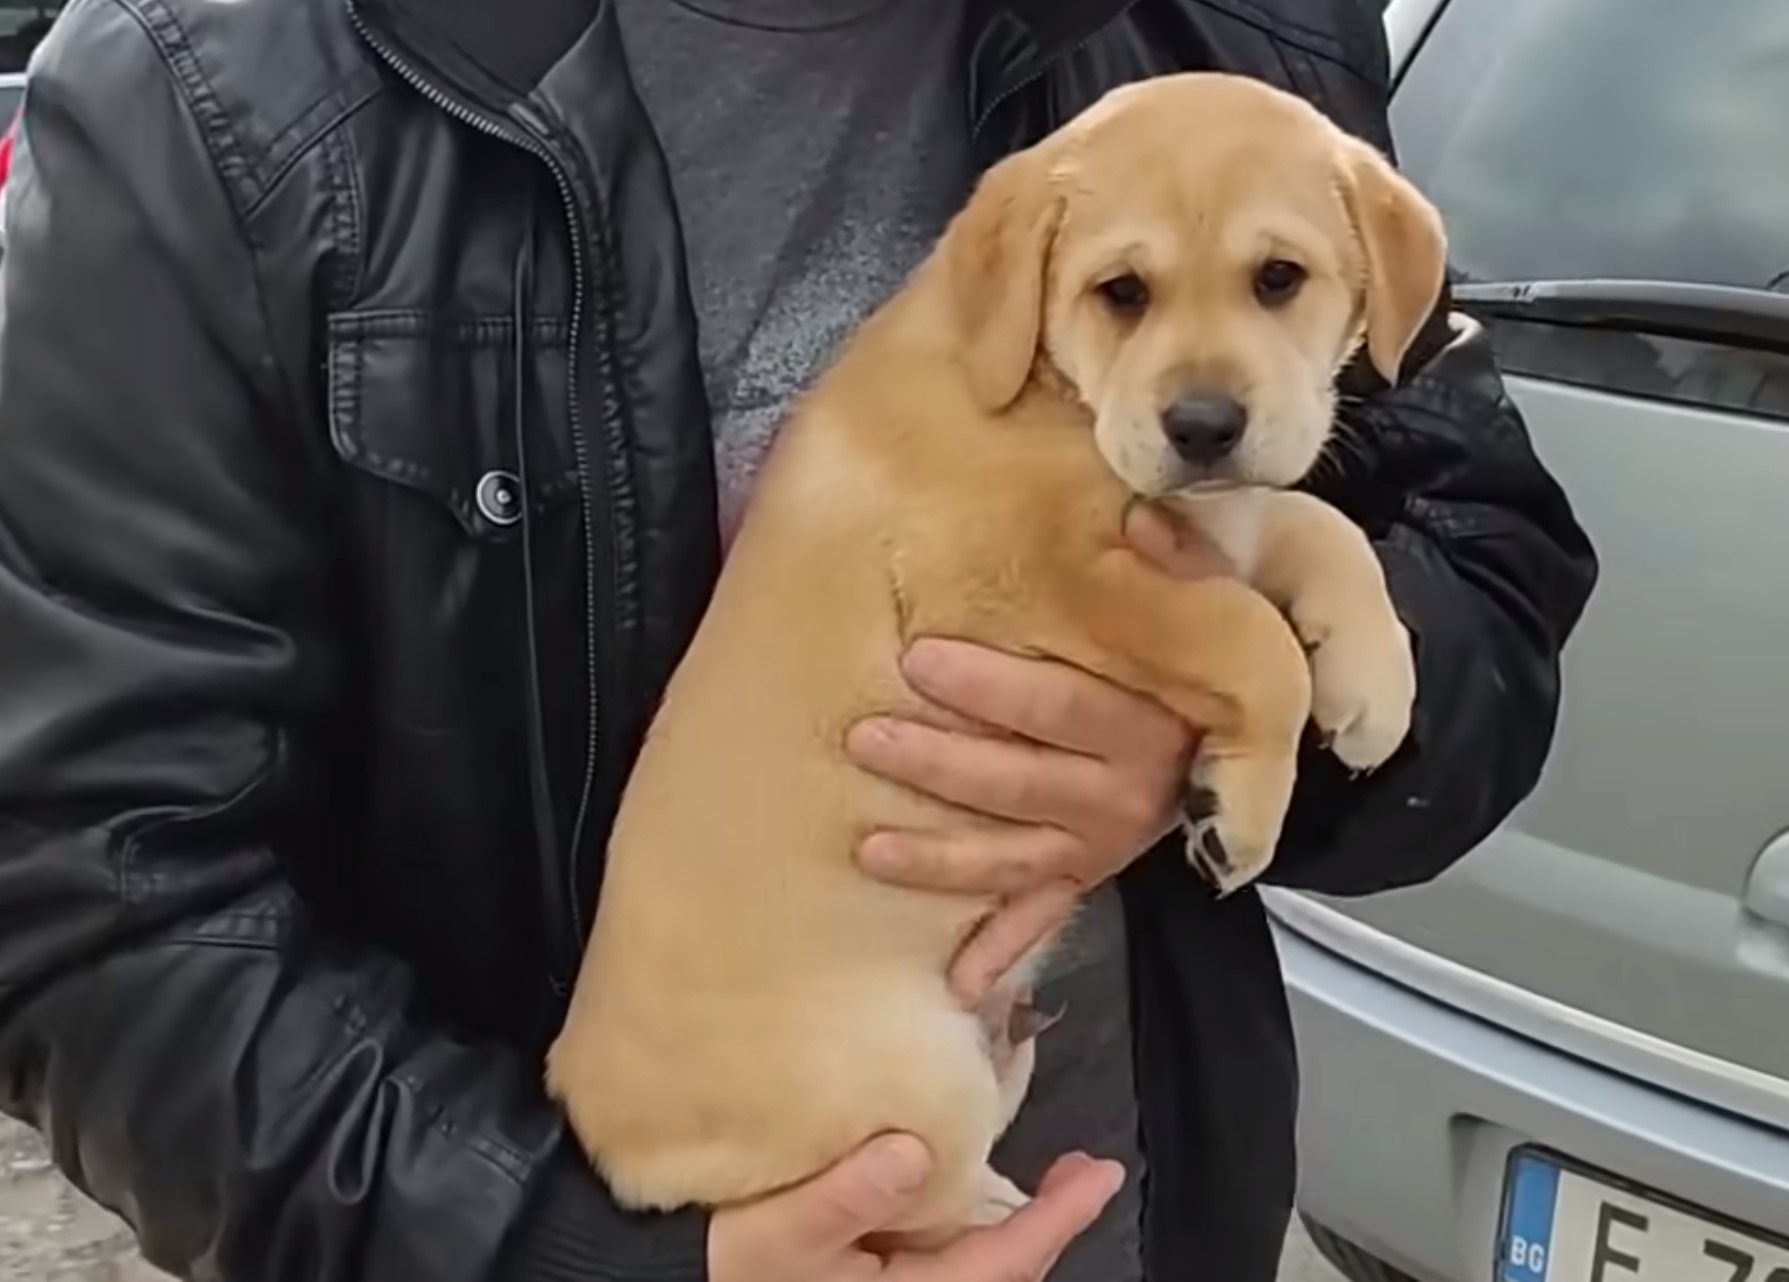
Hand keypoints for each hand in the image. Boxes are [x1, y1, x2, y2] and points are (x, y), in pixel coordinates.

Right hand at [708, 1133, 1124, 1281]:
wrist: (676, 1281)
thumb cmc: (729, 1266)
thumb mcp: (780, 1234)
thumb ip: (846, 1195)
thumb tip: (915, 1150)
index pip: (1005, 1259)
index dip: (1057, 1217)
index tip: (1102, 1174)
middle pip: (1002, 1268)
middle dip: (1045, 1223)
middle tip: (1081, 1170)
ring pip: (976, 1262)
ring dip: (1011, 1224)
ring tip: (1046, 1179)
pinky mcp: (876, 1275)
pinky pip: (942, 1253)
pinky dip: (966, 1219)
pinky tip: (965, 1187)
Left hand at [847, 505, 1225, 1003]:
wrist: (1231, 732)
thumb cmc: (1180, 648)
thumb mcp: (1194, 592)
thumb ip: (1174, 553)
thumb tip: (1141, 517)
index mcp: (1150, 725)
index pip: (1063, 706)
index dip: (992, 687)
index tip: (918, 657)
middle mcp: (1131, 794)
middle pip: (1023, 782)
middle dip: (941, 763)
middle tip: (865, 735)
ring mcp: (1102, 844)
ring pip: (1011, 856)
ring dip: (939, 858)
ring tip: (866, 849)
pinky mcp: (1084, 876)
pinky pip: (1035, 917)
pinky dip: (994, 949)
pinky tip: (950, 977)